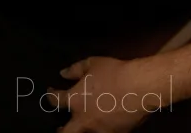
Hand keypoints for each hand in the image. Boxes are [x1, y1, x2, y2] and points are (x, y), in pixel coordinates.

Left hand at [46, 57, 161, 132]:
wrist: (140, 87)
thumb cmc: (114, 73)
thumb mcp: (92, 64)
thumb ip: (75, 69)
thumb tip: (63, 73)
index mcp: (75, 101)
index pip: (55, 101)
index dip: (50, 96)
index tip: (50, 92)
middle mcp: (85, 119)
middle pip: (66, 132)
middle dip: (60, 130)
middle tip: (59, 127)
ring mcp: (101, 129)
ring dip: (80, 132)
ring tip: (81, 130)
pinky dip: (101, 131)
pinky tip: (102, 127)